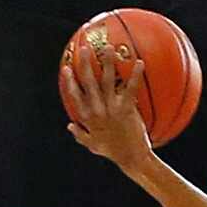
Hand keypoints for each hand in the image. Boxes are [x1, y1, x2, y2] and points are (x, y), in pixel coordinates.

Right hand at [62, 53, 153, 171]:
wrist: (131, 158)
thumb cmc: (113, 152)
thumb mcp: (93, 145)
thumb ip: (80, 135)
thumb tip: (69, 125)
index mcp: (88, 118)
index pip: (75, 96)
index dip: (70, 81)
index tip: (66, 67)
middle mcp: (98, 110)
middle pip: (89, 83)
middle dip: (85, 64)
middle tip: (84, 48)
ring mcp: (112, 109)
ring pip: (107, 81)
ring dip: (107, 63)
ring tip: (109, 48)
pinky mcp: (127, 110)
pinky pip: (130, 89)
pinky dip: (135, 75)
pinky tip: (139, 62)